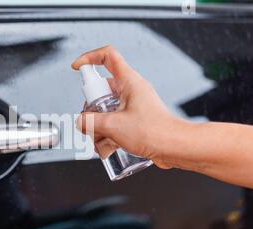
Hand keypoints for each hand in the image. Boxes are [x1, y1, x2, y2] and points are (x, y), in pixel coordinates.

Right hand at [72, 45, 184, 168]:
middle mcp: (131, 91)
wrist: (175, 148)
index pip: (107, 56)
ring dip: (99, 128)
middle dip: (91, 111)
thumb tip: (80, 122)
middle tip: (90, 123)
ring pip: (106, 111)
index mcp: (129, 81)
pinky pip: (114, 124)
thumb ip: (91, 122)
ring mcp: (133, 106)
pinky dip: (108, 136)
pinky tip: (107, 149)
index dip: (90, 58)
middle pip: (101, 92)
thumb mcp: (114, 125)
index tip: (77, 68)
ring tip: (101, 142)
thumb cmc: (155, 132)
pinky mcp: (135, 121)